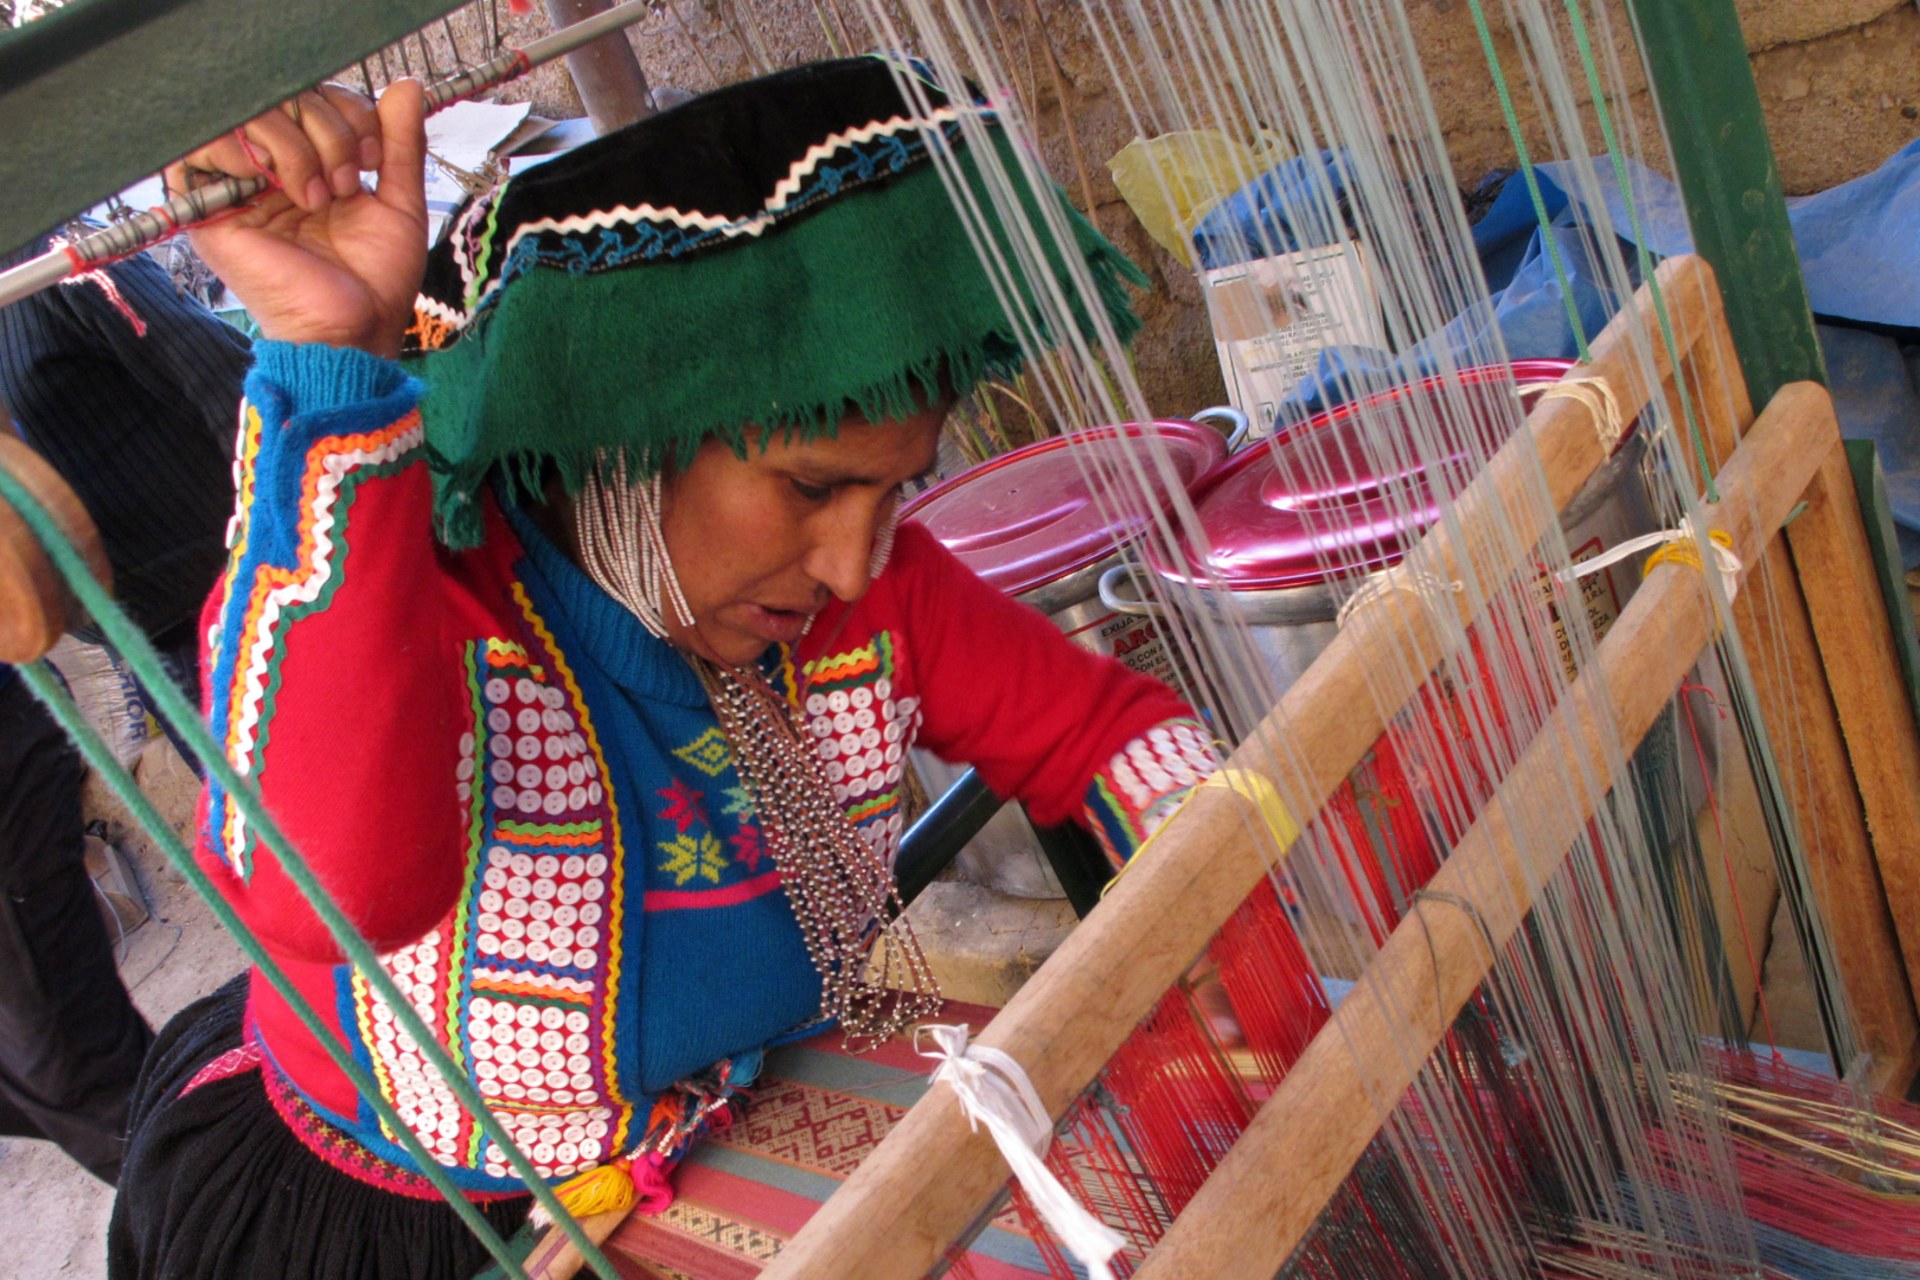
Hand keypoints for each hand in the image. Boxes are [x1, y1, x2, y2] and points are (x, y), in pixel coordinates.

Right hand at [168, 81, 428, 358]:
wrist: (356, 330)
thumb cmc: (376, 280)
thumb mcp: (398, 201)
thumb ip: (399, 144)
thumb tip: (407, 85)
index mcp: (309, 163)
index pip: (311, 96)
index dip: (346, 111)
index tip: (372, 157)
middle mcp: (269, 169)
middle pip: (280, 97)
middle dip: (327, 131)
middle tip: (347, 185)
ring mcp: (238, 186)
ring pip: (245, 114)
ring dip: (294, 145)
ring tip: (318, 196)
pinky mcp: (209, 209)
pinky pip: (198, 146)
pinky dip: (241, 150)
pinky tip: (275, 183)